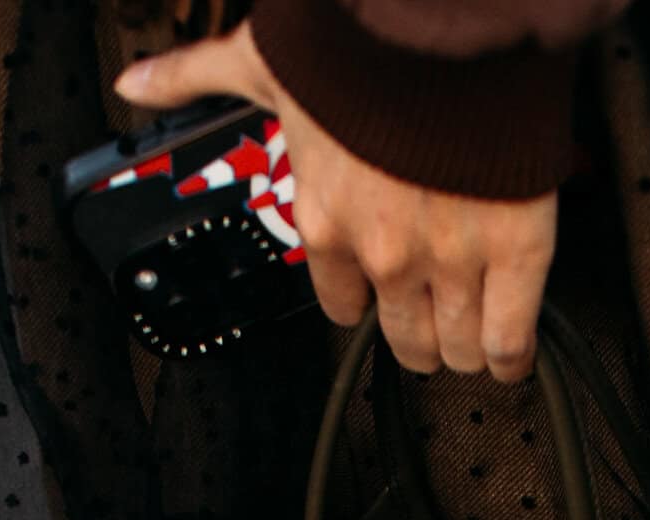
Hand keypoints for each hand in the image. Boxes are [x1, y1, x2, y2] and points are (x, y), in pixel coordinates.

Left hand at [115, 21, 556, 379]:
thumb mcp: (261, 57)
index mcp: (324, 221)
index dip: (364, 299)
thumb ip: (198, 76)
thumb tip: (134, 84)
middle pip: (404, 341)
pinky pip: (510, 338)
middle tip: (435, 322)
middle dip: (419, 336)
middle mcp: (384, 254)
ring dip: (464, 348)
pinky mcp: (515, 251)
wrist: (442, 13)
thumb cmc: (359, 37)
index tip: (379, 292)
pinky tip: (510, 355)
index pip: (340, 304)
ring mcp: (451, 259)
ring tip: (477, 336)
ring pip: (456, 348)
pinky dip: (510, 354)